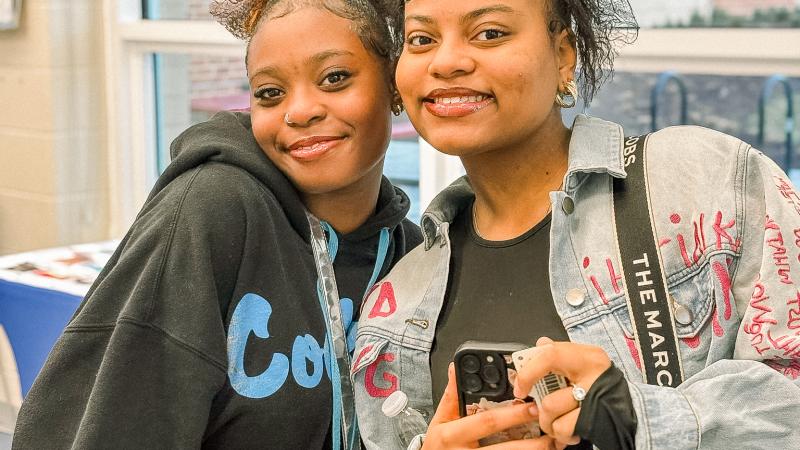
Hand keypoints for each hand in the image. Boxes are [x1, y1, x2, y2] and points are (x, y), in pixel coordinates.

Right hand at [422, 363, 559, 448]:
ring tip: (553, 444)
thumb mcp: (439, 420)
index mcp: (452, 434)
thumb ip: (451, 396)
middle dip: (531, 440)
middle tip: (550, 428)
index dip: (511, 415)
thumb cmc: (438, 447)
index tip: (531, 406)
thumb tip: (456, 369)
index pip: (486, 422)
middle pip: (504, 449)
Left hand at [512, 337, 611, 445]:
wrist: (634, 413)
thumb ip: (561, 355)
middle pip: (549, 391)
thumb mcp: (585, 365)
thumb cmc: (604, 388)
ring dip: (549, 422)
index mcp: (588, 357)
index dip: (528, 371)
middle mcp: (594, 375)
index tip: (520, 386)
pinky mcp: (594, 419)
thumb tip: (541, 344)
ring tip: (558, 421)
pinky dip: (561, 433)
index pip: (550, 354)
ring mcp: (595, 399)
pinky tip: (569, 430)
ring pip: (552, 409)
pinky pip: (563, 428)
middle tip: (540, 410)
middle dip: (540, 407)